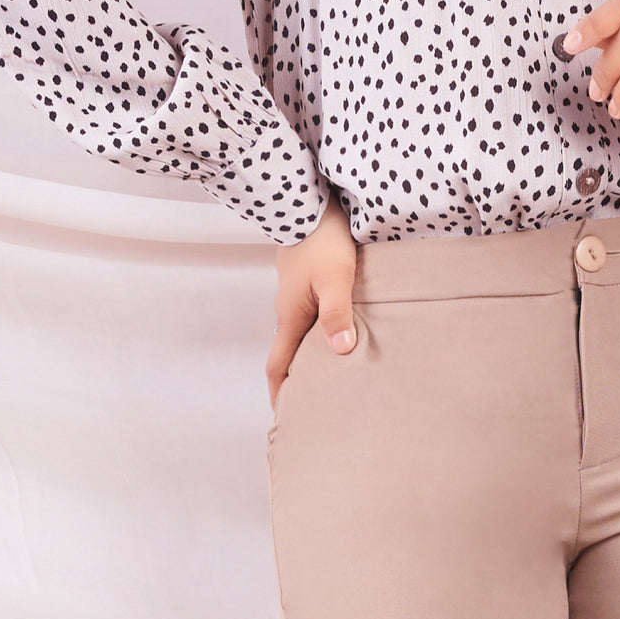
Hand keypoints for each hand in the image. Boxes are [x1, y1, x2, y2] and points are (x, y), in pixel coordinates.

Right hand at [266, 189, 357, 412]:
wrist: (306, 202)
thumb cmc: (323, 240)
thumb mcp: (336, 278)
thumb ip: (337, 314)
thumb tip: (341, 351)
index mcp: (290, 316)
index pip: (278, 365)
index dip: (281, 393)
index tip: (287, 416)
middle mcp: (288, 308)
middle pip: (289, 351)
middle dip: (298, 378)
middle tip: (315, 399)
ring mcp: (295, 292)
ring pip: (300, 331)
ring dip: (310, 352)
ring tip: (333, 368)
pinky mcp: (305, 278)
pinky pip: (309, 312)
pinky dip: (319, 329)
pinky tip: (339, 328)